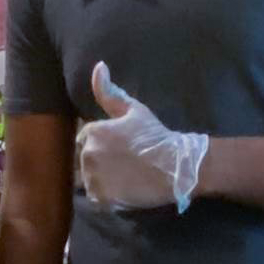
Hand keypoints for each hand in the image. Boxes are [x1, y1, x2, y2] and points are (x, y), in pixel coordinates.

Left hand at [78, 62, 209, 212]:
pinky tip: (124, 188)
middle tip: (126, 162)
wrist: (176, 166)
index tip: (122, 147)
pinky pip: (96, 196)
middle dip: (101, 159)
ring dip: (102, 177)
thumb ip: (110, 92)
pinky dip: (106, 195)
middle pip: (87, 158)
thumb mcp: (134, 110)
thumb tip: (98, 66)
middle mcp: (88, 154)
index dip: (104, 142)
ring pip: (89, 178)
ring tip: (125, 176)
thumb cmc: (156, 136)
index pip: (87, 138)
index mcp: (93, 132)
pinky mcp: (101, 198)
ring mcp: (94, 178)